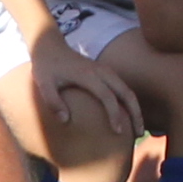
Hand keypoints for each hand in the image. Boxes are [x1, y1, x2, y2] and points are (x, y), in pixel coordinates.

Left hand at [30, 27, 138, 148]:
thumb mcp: (43, 84)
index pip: (108, 96)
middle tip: (139, 134)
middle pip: (126, 93)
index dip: (114, 114)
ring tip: (138, 129)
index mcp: (88, 75)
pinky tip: (129, 117)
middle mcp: (102, 71)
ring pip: (128, 90)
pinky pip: (123, 88)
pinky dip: (130, 103)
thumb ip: (53, 102)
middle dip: (135, 113)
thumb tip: (65, 121)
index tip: (117, 132)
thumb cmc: (46, 68)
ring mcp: (106, 71)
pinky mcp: (106, 72)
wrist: (51, 47)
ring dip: (136, 109)